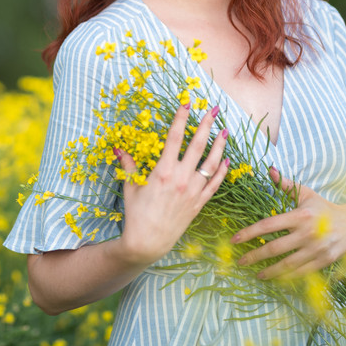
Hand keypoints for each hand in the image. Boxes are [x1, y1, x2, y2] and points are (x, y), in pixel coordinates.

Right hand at [115, 103, 228, 266]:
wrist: (148, 242)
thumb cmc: (136, 214)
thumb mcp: (130, 187)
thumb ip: (128, 165)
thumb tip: (119, 148)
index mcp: (162, 171)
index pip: (174, 138)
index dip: (181, 118)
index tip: (187, 103)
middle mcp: (181, 178)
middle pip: (197, 145)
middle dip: (206, 125)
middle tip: (214, 110)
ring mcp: (192, 191)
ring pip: (210, 163)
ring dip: (219, 145)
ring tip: (225, 130)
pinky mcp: (198, 203)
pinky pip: (214, 184)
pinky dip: (221, 171)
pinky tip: (226, 160)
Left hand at [231, 167, 345, 278]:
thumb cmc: (326, 209)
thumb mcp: (308, 195)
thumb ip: (287, 185)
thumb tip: (269, 170)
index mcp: (301, 216)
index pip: (269, 225)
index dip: (250, 233)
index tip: (234, 239)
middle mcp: (308, 233)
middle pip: (275, 248)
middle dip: (255, 255)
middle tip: (240, 261)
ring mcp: (317, 249)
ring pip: (287, 264)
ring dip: (270, 270)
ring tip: (256, 274)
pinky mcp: (324, 261)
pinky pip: (301, 272)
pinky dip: (287, 277)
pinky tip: (276, 278)